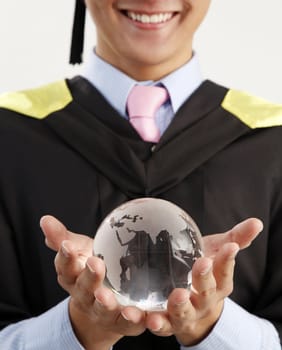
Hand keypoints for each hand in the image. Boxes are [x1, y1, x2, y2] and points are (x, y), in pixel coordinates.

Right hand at [40, 215, 145, 349]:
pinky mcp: (122, 320)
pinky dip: (132, 318)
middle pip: (84, 287)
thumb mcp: (79, 251)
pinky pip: (128, 321)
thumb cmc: (90, 269)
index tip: (67, 245)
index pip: (65, 267)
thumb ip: (63, 237)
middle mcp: (85, 295)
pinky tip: (137, 313)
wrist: (103, 304)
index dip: (65, 257)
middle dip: (89, 276)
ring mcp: (102, 310)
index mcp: (73, 276)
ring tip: (106, 295)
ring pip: (102, 308)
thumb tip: (45, 220)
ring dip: (105, 302)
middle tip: (95, 263)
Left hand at [145, 218, 262, 345]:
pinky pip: (159, 324)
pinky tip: (144, 316)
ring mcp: (185, 315)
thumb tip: (256, 223)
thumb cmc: (204, 273)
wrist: (192, 305)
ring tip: (177, 296)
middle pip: (206, 293)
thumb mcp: (215, 253)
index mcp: (218, 285)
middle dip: (204, 279)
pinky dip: (152, 322)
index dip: (228, 260)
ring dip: (180, 306)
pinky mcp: (166, 323)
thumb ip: (234, 239)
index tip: (230, 246)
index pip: (225, 272)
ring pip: (184, 313)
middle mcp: (204, 302)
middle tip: (202, 264)